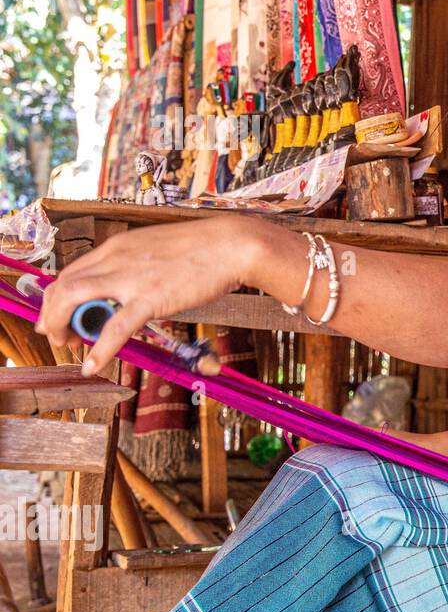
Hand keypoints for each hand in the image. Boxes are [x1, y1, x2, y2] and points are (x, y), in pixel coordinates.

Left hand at [34, 215, 267, 374]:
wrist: (231, 246)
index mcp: (117, 247)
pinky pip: (115, 327)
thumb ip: (137, 267)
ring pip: (73, 299)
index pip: (71, 272)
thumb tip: (129, 290)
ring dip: (63, 326)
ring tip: (69, 346)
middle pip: (63, 286)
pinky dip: (99, 349)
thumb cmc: (203, 250)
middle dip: (52, 315)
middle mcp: (114, 258)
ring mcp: (130, 278)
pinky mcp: (150, 297)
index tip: (59, 316)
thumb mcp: (157, 250)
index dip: (58, 298)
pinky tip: (93, 365)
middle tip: (58, 336)